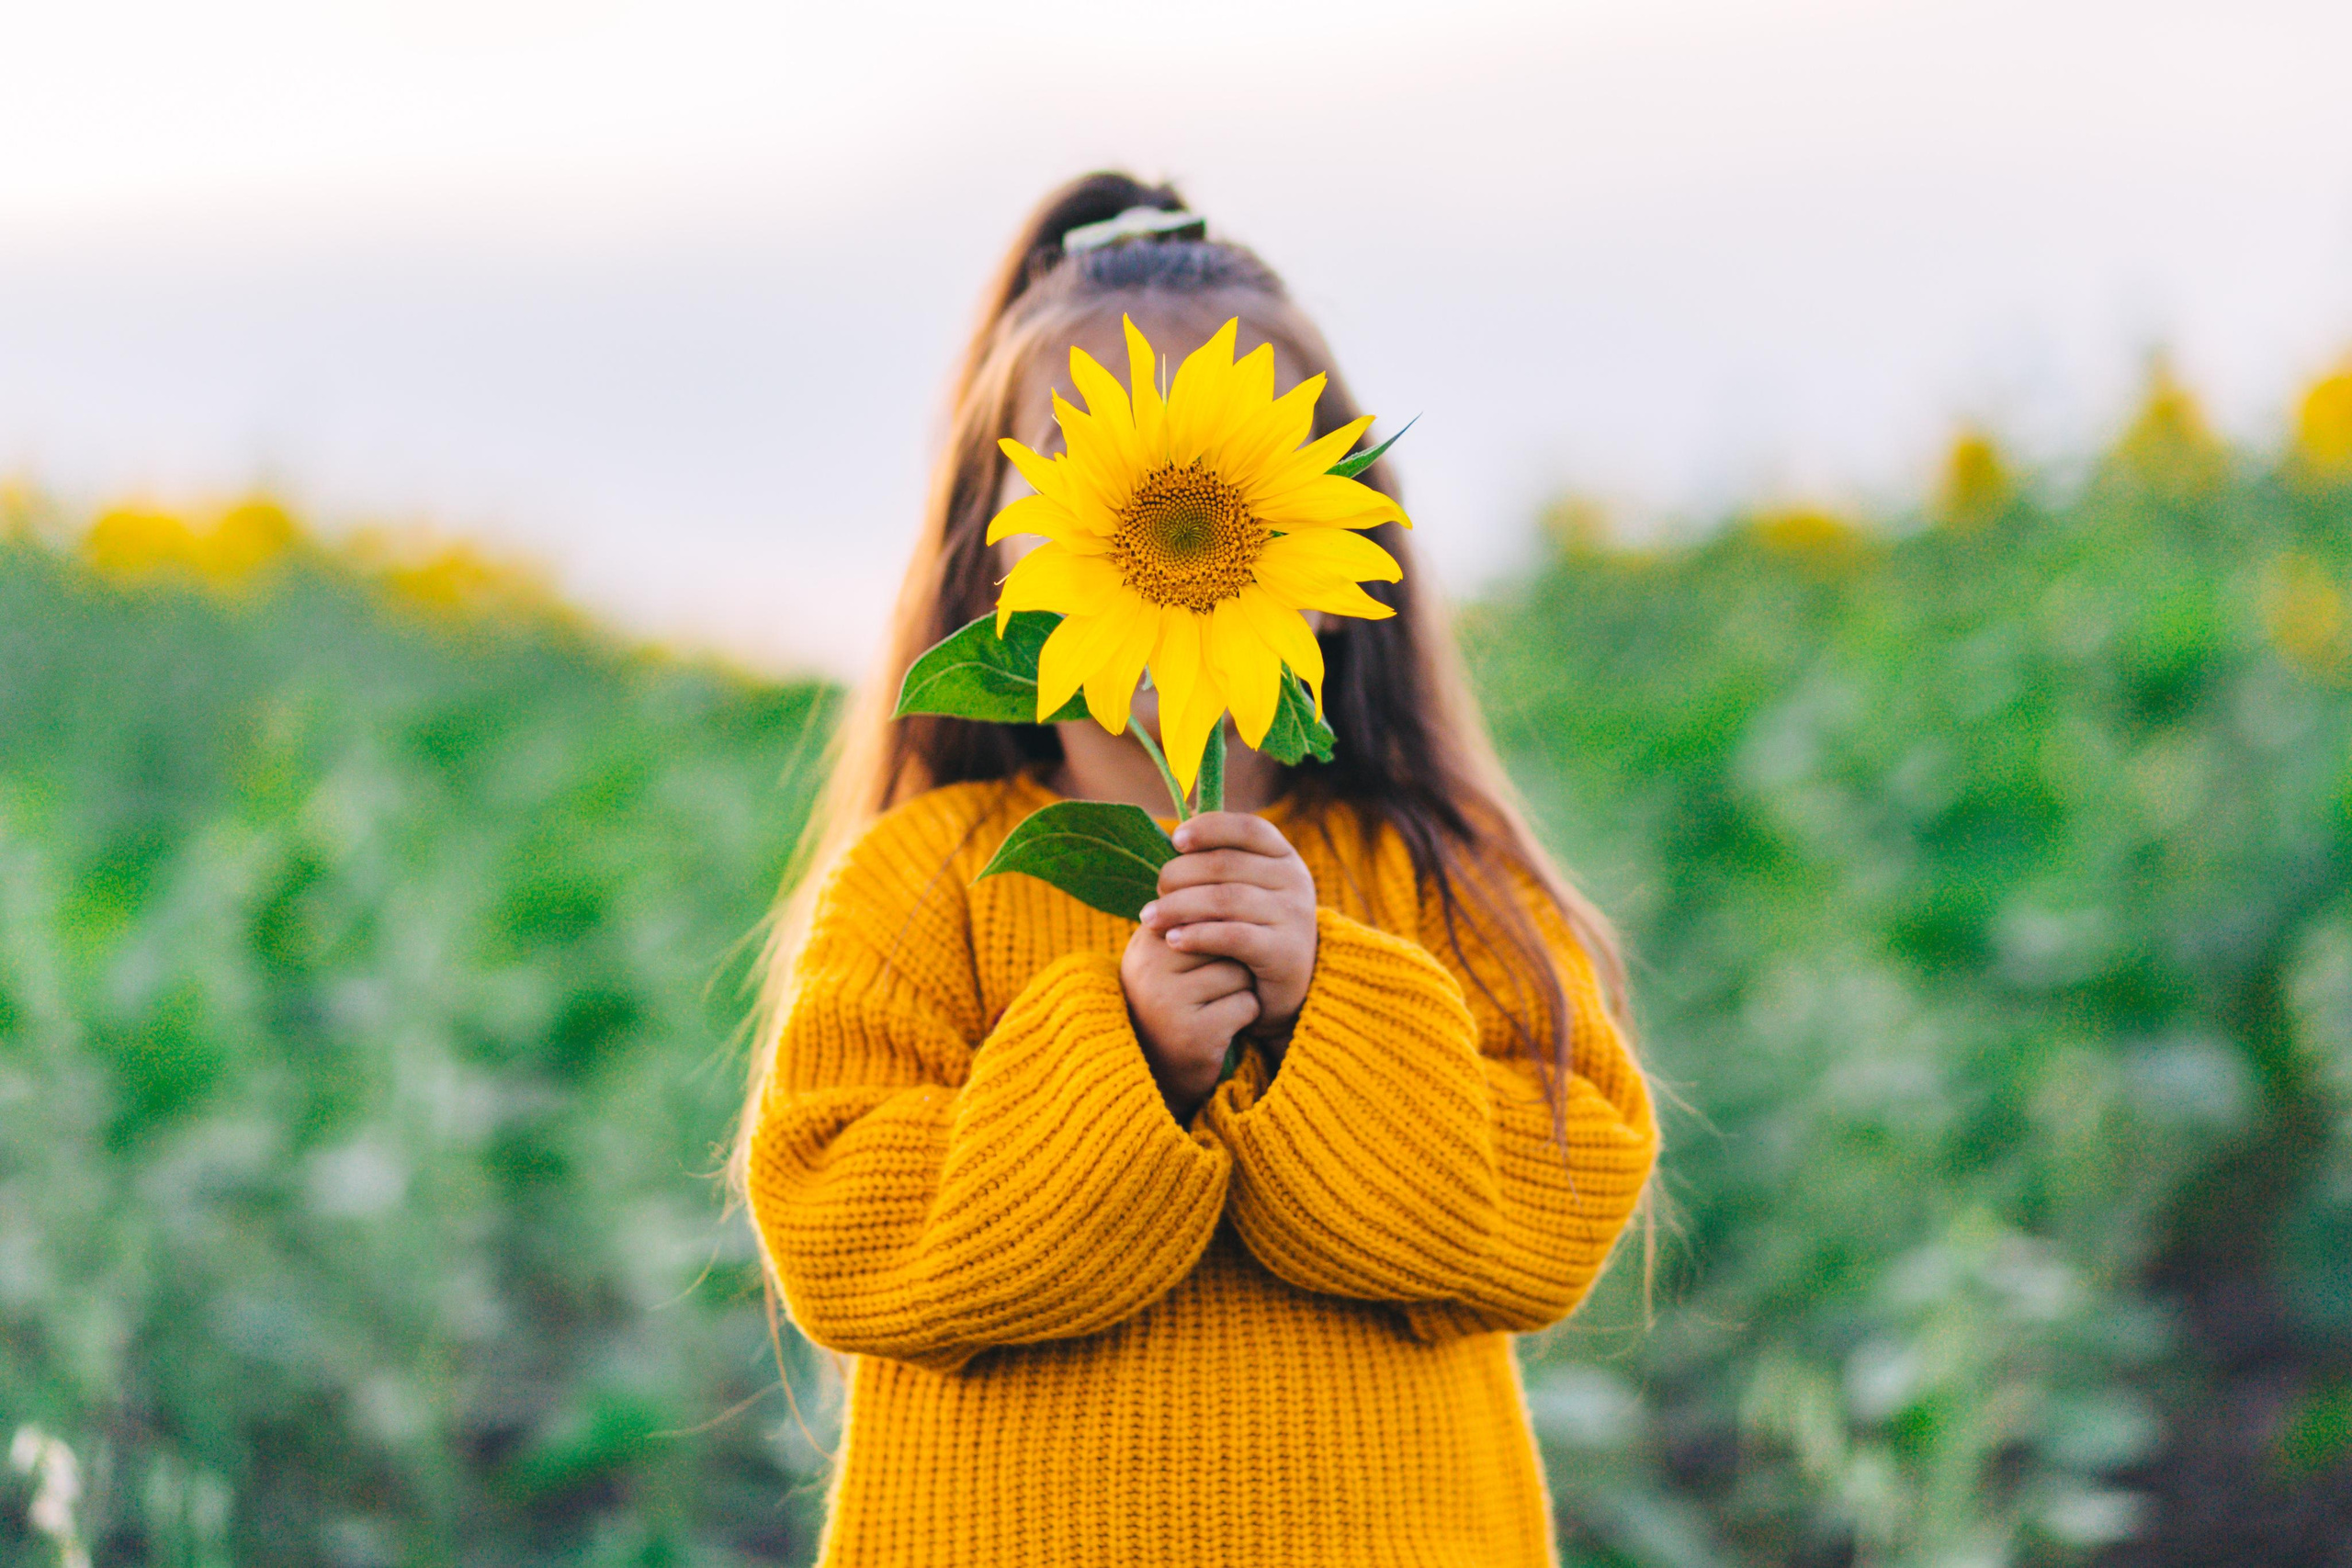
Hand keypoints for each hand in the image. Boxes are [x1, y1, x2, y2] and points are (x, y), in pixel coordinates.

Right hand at [1120, 927, 1258, 1121]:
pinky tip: (1223, 1028)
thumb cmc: (1175, 1003)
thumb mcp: (1170, 958)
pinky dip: (1246, 1016)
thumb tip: (1226, 866)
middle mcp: (1149, 968)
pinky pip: (1246, 1005)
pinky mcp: (1193, 1033)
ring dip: (1241, 990)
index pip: (1206, 911)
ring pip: (1240, 972)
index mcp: (1145, 942)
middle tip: (1214, 985)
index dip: (1223, 933)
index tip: (1214, 955)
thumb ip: (1189, 920)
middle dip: (1234, 960)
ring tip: (1214, 1006)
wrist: (1160, 1072)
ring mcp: (1168, 1001)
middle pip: (1226, 938)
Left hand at [1139, 812, 1318, 1040]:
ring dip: (1179, 906)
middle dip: (1181, 874)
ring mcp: (1294, 915)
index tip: (1176, 841)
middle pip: (1225, 864)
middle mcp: (1295, 880)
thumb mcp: (1243, 890)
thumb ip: (1218, 863)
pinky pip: (1233, 936)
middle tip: (1156, 890)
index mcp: (1284, 856)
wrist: (1286, 987)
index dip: (1209, 829)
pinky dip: (1197, 936)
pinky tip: (1173, 940)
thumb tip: (1178, 833)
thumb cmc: (1251, 929)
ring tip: (1150, 918)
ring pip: (1225, 899)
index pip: (1247, 829)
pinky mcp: (1285, 952)